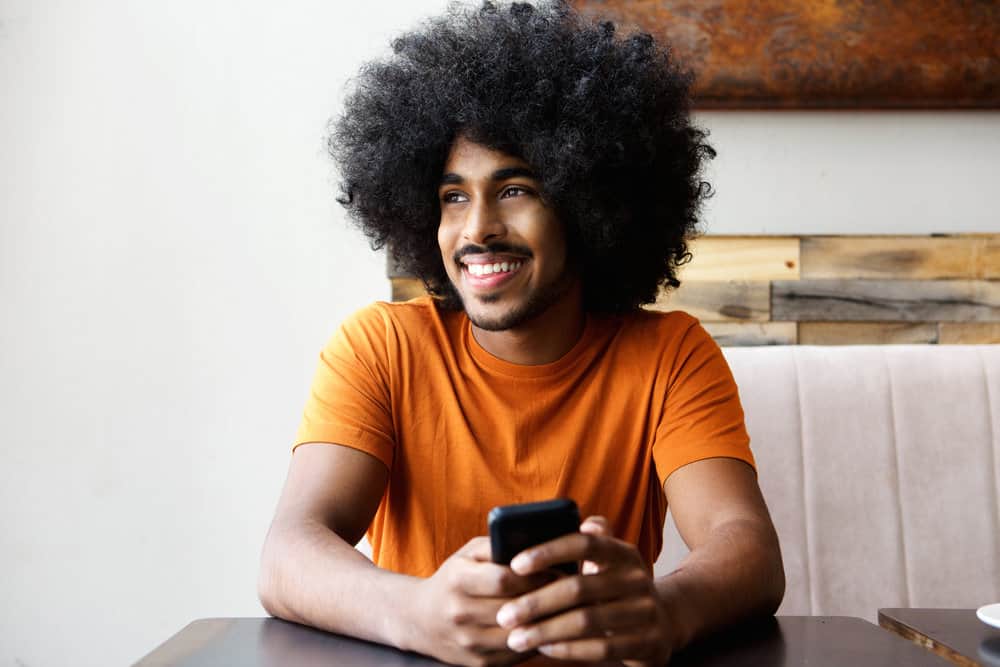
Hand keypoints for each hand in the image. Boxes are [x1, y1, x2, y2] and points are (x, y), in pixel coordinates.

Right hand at [406, 536, 553, 666]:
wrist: (421, 619)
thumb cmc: (454, 578)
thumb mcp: (468, 553)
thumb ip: (498, 545)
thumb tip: (537, 543)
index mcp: (457, 580)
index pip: (504, 580)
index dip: (534, 575)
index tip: (558, 570)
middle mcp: (460, 614)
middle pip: (515, 609)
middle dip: (547, 598)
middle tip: (571, 590)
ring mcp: (469, 642)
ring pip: (520, 635)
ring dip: (547, 622)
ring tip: (566, 609)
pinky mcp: (479, 663)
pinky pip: (517, 654)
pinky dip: (536, 641)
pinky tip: (550, 628)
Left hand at [495, 516, 677, 665]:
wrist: (665, 622)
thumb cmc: (617, 587)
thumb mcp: (608, 561)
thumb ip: (585, 540)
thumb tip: (551, 519)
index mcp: (623, 553)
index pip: (585, 543)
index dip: (549, 551)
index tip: (515, 564)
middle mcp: (637, 579)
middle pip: (579, 588)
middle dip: (536, 602)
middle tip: (504, 615)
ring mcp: (646, 612)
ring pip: (586, 621)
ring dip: (545, 631)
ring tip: (516, 636)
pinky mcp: (648, 644)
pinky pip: (601, 648)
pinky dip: (568, 649)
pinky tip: (544, 648)